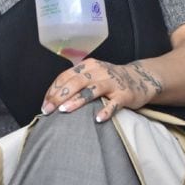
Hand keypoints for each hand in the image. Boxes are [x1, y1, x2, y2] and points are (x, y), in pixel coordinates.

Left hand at [41, 58, 163, 122]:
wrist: (140, 78)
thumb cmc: (109, 79)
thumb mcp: (92, 75)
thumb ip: (76, 83)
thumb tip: (54, 99)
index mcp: (86, 66)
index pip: (65, 76)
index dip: (53, 90)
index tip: (45, 104)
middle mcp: (98, 71)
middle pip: (75, 82)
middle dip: (59, 96)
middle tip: (48, 110)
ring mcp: (112, 82)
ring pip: (91, 90)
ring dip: (76, 101)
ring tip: (64, 111)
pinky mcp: (124, 94)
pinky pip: (114, 103)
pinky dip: (105, 111)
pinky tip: (97, 119)